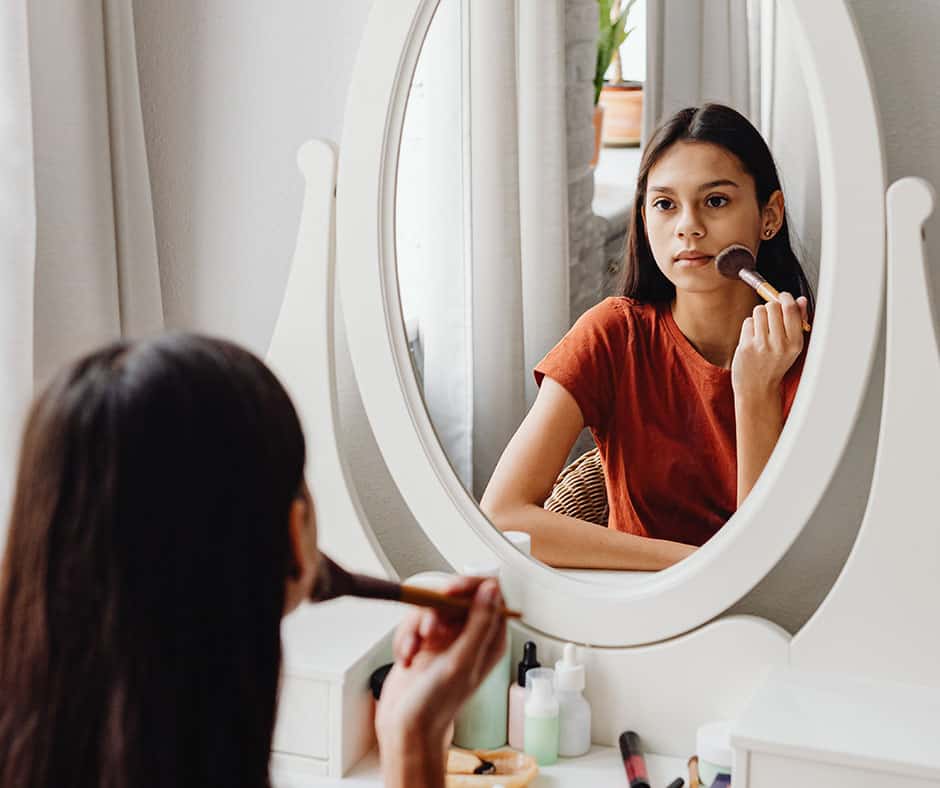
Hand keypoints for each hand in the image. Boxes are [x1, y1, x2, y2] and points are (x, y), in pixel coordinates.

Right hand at [375, 576, 506, 787]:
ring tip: (415, 649)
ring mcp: (447, 637)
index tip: (449, 592)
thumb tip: (492, 590)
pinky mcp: (425, 640)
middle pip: (456, 596)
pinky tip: (406, 657)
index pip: (489, 594)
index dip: (469, 586)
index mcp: (490, 639)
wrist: (405, 727)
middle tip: (429, 629)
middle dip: (435, 610)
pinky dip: (406, 636)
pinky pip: (413, 620)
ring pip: (431, 606)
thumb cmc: (436, 705)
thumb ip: (479, 624)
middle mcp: (471, 635)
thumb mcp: (461, 661)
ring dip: (416, 626)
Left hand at [731, 293, 807, 399]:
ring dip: (759, 316)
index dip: (785, 298)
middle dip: (771, 307)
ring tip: (762, 329)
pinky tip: (753, 338)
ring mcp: (762, 345)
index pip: (791, 309)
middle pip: (773, 306)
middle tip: (770, 318)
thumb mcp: (793, 346)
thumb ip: (798, 322)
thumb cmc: (775, 365)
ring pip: (758, 311)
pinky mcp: (746, 346)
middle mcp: (780, 343)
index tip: (783, 297)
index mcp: (795, 343)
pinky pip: (748, 322)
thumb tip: (801, 300)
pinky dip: (750, 326)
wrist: (758, 388)